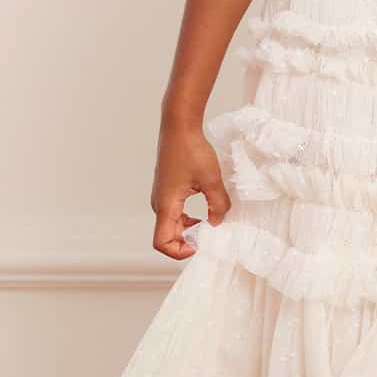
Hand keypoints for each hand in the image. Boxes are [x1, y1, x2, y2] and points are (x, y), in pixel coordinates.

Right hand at [151, 119, 230, 260]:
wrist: (179, 126)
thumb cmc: (191, 149)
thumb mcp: (211, 180)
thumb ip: (218, 205)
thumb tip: (218, 223)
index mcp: (166, 205)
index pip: (162, 242)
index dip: (180, 250)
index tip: (201, 242)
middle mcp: (159, 203)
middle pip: (167, 236)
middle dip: (188, 241)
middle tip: (211, 234)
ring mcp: (161, 196)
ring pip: (171, 225)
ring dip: (189, 229)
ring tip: (210, 223)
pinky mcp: (166, 189)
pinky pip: (174, 213)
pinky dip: (188, 218)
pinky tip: (205, 210)